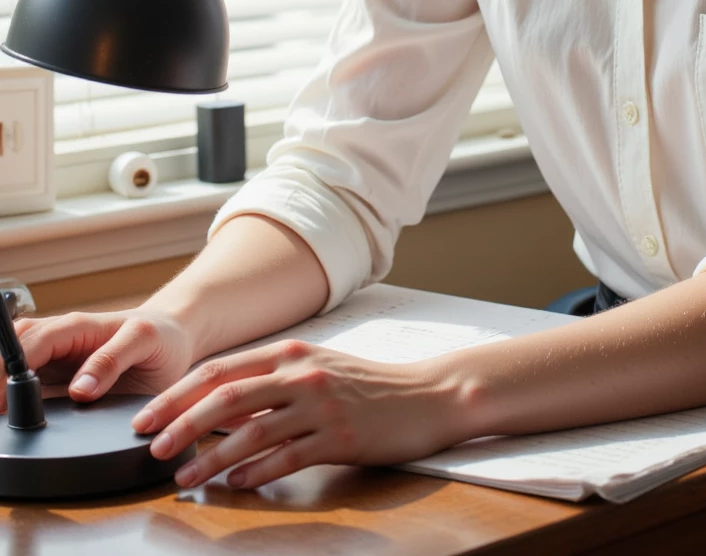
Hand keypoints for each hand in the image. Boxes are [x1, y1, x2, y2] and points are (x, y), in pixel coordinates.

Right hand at [2, 310, 195, 408]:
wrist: (171, 339)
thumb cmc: (159, 336)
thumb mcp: (144, 340)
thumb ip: (113, 359)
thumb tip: (79, 390)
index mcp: (75, 327)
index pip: (31, 344)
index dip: (10, 371)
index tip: (2, 401)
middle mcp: (57, 341)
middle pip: (10, 353)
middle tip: (0, 416)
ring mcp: (53, 360)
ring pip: (10, 365)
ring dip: (2, 385)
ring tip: (3, 418)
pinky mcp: (55, 380)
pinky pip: (23, 385)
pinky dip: (11, 396)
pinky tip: (10, 417)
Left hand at [134, 338, 465, 490]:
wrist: (427, 394)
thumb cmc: (368, 384)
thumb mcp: (317, 367)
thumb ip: (272, 379)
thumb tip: (217, 403)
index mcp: (291, 352)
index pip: (220, 370)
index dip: (178, 394)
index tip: (146, 415)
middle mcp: (301, 374)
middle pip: (226, 398)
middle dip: (181, 423)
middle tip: (152, 447)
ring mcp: (320, 406)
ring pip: (251, 432)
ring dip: (211, 457)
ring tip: (184, 477)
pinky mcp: (339, 438)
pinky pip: (287, 457)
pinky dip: (257, 472)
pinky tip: (238, 484)